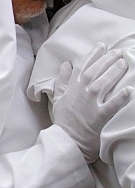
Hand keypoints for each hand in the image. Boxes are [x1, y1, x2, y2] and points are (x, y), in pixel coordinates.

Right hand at [52, 43, 131, 161]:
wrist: (65, 140)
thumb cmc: (64, 120)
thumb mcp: (59, 98)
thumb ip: (62, 81)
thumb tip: (65, 65)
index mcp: (72, 88)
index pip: (82, 67)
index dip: (92, 55)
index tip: (102, 46)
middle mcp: (81, 93)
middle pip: (95, 71)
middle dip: (106, 60)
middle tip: (118, 52)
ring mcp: (89, 104)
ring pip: (103, 83)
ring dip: (113, 72)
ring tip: (124, 63)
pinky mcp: (98, 116)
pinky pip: (111, 106)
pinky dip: (120, 98)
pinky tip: (129, 90)